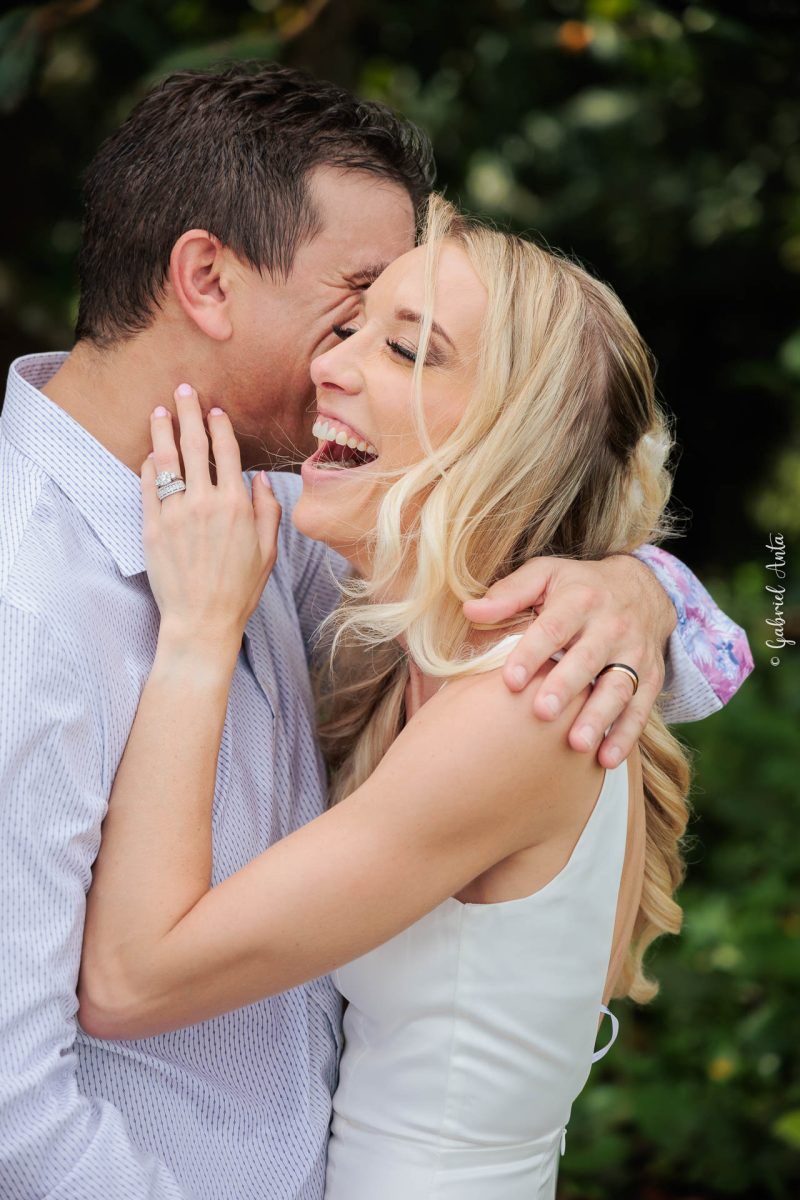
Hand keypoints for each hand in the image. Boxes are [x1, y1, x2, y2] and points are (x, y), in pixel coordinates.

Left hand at [142, 385, 280, 662]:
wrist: (202, 622)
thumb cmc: (239, 590)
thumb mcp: (268, 551)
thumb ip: (267, 510)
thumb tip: (260, 478)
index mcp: (238, 506)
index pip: (227, 452)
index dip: (220, 426)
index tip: (214, 409)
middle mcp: (206, 503)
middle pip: (195, 445)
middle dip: (189, 412)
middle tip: (183, 390)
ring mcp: (176, 514)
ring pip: (168, 460)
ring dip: (163, 430)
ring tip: (159, 411)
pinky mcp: (152, 528)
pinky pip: (148, 487)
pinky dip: (149, 466)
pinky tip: (150, 453)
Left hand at [463, 554, 676, 766]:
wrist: (644, 589)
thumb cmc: (579, 586)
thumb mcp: (546, 575)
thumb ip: (509, 593)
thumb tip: (471, 612)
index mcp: (580, 600)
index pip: (552, 628)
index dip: (531, 653)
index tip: (510, 680)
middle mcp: (610, 626)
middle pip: (586, 660)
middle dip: (565, 687)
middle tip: (542, 713)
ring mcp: (633, 653)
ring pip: (617, 688)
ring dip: (598, 717)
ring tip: (576, 744)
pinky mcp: (649, 677)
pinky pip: (640, 708)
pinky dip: (626, 735)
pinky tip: (606, 758)